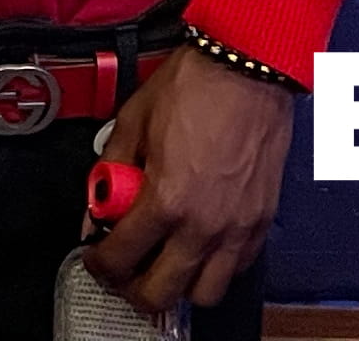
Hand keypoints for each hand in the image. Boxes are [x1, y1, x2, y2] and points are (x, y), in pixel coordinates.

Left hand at [93, 39, 293, 313]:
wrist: (247, 64)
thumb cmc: (195, 84)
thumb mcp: (133, 121)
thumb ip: (111, 169)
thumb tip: (99, 205)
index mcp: (166, 199)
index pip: (120, 258)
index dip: (99, 263)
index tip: (97, 256)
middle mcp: (203, 224)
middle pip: (160, 293)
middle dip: (132, 287)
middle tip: (125, 269)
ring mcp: (236, 227)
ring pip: (204, 293)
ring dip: (179, 284)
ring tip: (166, 262)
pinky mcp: (261, 220)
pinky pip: (238, 268)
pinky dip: (216, 266)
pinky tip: (200, 243)